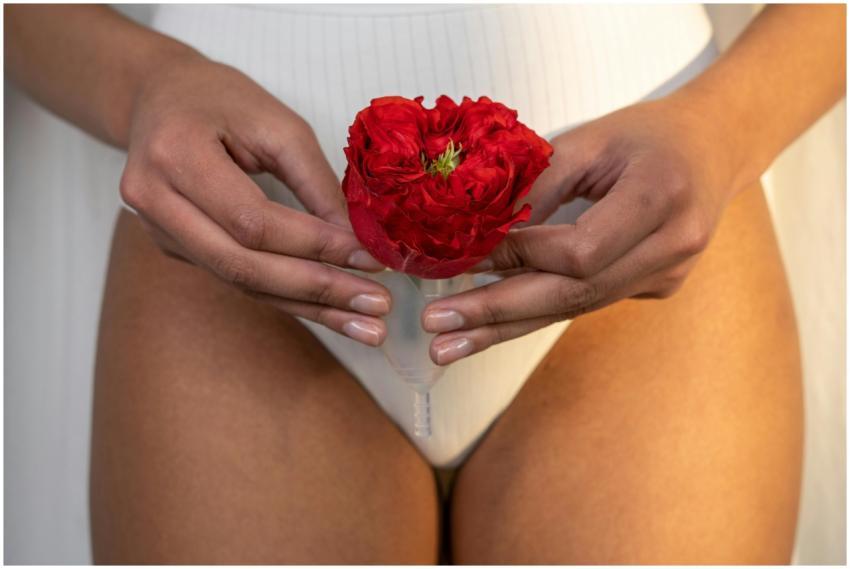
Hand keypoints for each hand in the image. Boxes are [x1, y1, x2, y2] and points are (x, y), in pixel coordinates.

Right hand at [120, 53, 390, 345]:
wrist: (161, 96)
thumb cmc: (222, 100)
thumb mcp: (278, 124)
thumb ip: (316, 183)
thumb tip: (357, 241)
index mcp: (175, 155)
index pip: (253, 221)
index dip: (315, 245)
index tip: (371, 258)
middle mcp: (154, 201)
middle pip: (242, 266)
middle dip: (318, 289)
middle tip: (378, 306)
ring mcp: (158, 232)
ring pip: (241, 284)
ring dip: (310, 307)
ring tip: (367, 326)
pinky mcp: (174, 248)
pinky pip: (238, 280)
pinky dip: (289, 297)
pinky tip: (331, 312)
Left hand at [421, 97, 737, 364]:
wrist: (715, 146)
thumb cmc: (648, 133)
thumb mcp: (590, 140)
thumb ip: (538, 185)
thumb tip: (479, 233)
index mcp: (661, 194)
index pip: (578, 251)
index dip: (518, 259)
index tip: (462, 260)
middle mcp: (673, 246)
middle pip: (574, 295)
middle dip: (499, 314)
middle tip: (439, 330)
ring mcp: (669, 274)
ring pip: (576, 309)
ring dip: (508, 328)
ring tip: (450, 346)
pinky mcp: (658, 287)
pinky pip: (587, 302)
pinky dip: (537, 310)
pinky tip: (492, 324)